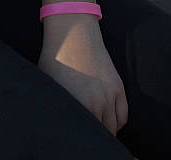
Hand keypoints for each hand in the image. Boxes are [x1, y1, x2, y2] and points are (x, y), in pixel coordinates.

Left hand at [38, 14, 127, 134]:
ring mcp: (110, 95)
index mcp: (78, 104)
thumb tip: (53, 119)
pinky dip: (117, 123)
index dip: (79, 137)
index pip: (83, 133)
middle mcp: (97, 103)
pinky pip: (123, 115)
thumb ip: (56, 104)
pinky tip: (108, 123)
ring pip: (113, 127)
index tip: (75, 137)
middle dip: (93, 136)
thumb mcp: (48, 83)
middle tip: (84, 136)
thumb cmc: (56, 56)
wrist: (73, 33)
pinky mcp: (118, 87)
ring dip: (106, 131)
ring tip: (96, 131)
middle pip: (100, 133)